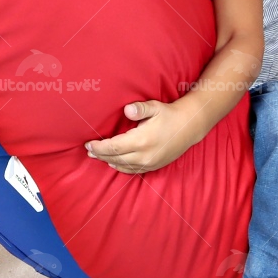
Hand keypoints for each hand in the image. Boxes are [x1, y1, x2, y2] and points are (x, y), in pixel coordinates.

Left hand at [85, 99, 200, 174]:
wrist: (189, 127)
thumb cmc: (169, 114)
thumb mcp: (155, 107)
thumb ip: (139, 109)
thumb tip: (127, 110)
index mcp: (141, 140)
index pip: (113, 147)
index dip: (99, 147)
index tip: (88, 144)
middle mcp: (144, 155)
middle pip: (115, 158)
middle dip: (100, 154)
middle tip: (88, 151)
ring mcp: (149, 163)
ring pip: (123, 166)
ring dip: (108, 161)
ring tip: (97, 156)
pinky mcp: (154, 166)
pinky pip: (133, 170)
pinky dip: (121, 167)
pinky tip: (114, 163)